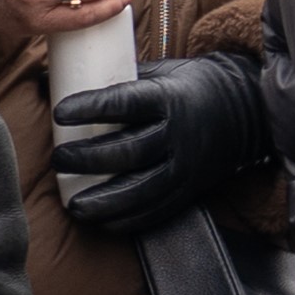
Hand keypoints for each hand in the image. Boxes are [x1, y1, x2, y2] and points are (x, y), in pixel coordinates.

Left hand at [50, 51, 273, 238]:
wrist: (244, 112)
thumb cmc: (188, 87)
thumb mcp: (159, 72)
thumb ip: (115, 80)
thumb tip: (50, 78)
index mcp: (168, 98)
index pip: (124, 104)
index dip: (90, 108)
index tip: (60, 112)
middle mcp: (177, 134)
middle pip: (128, 152)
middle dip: (88, 159)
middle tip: (59, 158)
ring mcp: (184, 166)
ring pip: (141, 189)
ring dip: (104, 200)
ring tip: (73, 205)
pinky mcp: (188, 190)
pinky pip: (155, 211)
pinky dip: (126, 220)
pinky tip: (101, 221)